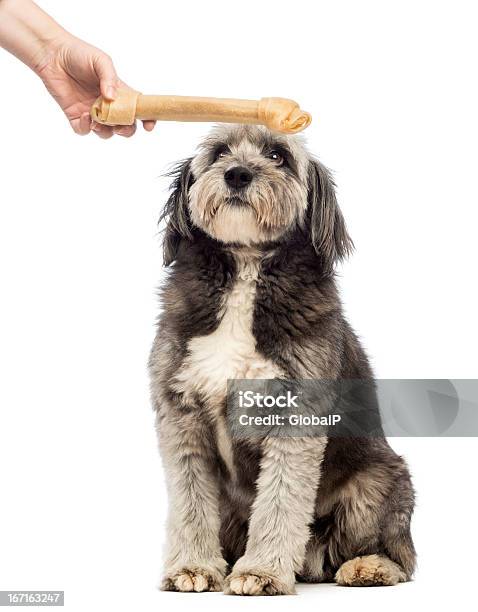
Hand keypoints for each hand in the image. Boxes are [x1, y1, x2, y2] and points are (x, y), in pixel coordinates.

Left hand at [35, 34, 155, 137]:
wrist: (52, 54)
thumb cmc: (79, 54)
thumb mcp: (100, 61)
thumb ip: (109, 78)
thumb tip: (112, 97)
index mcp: (119, 92)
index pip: (137, 109)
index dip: (147, 119)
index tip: (149, 126)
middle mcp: (108, 105)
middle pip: (124, 126)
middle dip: (126, 130)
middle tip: (121, 126)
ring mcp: (92, 112)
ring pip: (105, 132)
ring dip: (106, 131)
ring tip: (99, 121)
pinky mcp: (75, 116)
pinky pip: (83, 130)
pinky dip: (86, 128)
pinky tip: (85, 117)